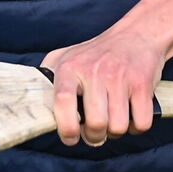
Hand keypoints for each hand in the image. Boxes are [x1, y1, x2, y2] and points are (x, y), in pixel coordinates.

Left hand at [41, 27, 166, 146]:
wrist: (138, 34)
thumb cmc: (98, 52)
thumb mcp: (67, 56)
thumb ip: (47, 77)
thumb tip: (30, 104)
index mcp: (71, 66)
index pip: (62, 100)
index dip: (66, 127)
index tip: (71, 137)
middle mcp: (96, 71)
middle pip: (95, 123)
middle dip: (95, 137)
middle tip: (96, 131)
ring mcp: (121, 77)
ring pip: (118, 127)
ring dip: (116, 132)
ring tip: (114, 120)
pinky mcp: (143, 84)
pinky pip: (141, 123)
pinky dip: (137, 127)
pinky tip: (132, 116)